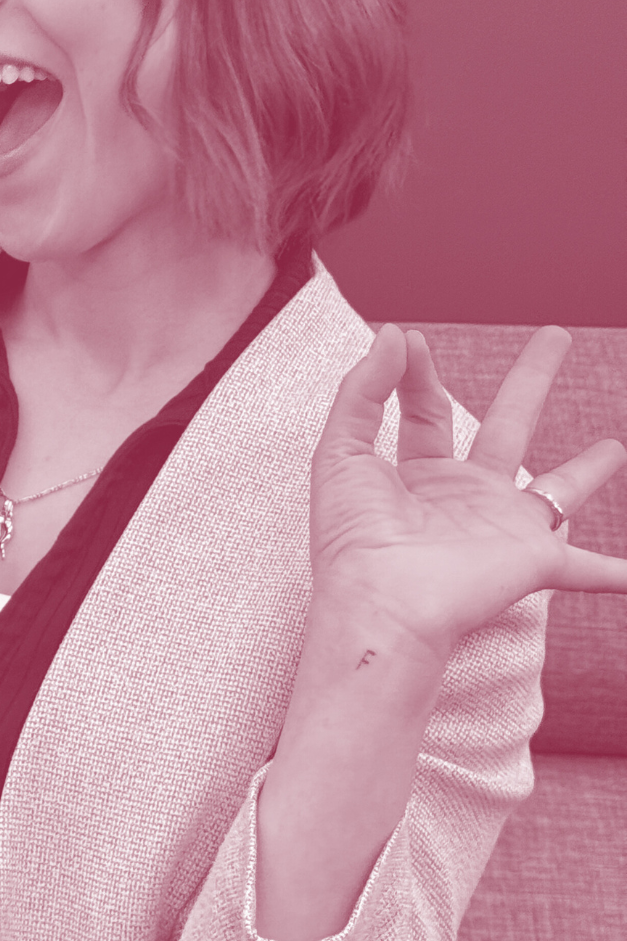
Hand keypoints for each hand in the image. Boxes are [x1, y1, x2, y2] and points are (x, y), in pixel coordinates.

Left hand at [308, 322, 626, 659]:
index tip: (410, 340)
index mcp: (417, 476)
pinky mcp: (532, 560)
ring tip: (614, 449)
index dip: (416, 373)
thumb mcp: (341, 452)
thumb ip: (364, 390)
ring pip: (557, 491)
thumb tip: (394, 334)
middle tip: (555, 337)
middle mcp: (465, 498)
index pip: (427, 409)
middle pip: (507, 426)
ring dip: (588, 473)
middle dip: (531, 381)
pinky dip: (615, 572)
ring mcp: (503, 529)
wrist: (381, 605)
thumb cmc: (352, 540)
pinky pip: (585, 568)